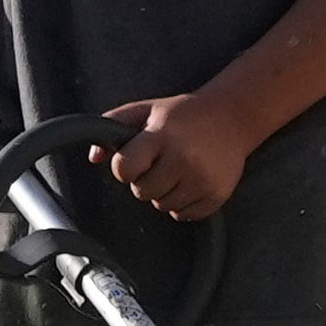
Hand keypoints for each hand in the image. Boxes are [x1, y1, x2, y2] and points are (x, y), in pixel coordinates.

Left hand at [95, 91, 255, 222]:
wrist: (232, 118)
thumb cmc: (184, 114)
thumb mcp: (146, 110)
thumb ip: (113, 124)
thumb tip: (93, 157)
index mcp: (162, 136)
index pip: (124, 168)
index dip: (125, 166)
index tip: (136, 158)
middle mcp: (183, 159)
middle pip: (141, 192)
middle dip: (144, 180)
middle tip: (159, 163)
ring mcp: (202, 180)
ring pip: (162, 206)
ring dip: (163, 193)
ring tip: (176, 171)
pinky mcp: (217, 195)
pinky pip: (184, 215)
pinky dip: (182, 203)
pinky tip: (190, 182)